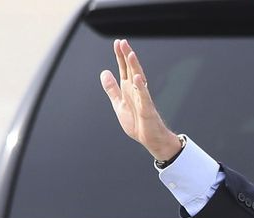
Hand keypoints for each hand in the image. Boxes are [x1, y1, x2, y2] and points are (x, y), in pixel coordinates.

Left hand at [100, 39, 182, 160]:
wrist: (149, 138)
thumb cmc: (137, 122)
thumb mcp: (118, 104)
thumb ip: (111, 88)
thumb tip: (104, 72)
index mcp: (128, 89)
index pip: (124, 68)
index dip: (120, 56)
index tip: (118, 43)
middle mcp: (136, 90)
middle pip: (131, 70)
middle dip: (127, 56)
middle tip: (122, 42)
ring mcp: (142, 98)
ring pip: (138, 79)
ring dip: (135, 67)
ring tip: (130, 54)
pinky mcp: (147, 109)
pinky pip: (144, 97)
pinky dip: (140, 87)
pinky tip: (137, 78)